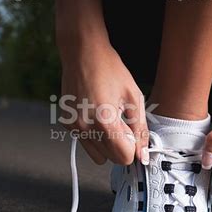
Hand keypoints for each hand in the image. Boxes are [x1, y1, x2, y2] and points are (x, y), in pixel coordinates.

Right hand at [59, 37, 147, 164]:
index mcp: (104, 120)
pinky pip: (86, 144)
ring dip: (108, 144)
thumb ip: (140, 130)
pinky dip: (96, 137)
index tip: (133, 136)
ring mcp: (74, 126)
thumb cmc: (109, 69)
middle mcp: (85, 126)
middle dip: (121, 147)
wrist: (82, 52)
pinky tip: (98, 116)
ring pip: (98, 156)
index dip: (132, 149)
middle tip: (122, 125)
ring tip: (109, 121)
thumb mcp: (134, 98)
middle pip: (111, 159)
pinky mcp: (67, 124)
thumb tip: (143, 155)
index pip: (123, 157)